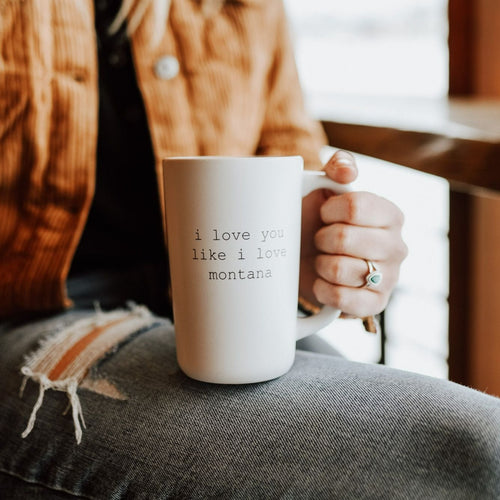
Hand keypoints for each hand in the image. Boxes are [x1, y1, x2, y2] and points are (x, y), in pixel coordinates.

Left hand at [300, 150, 407, 316]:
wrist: (310, 260)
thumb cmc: (319, 222)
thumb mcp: (325, 188)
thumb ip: (338, 167)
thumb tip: (347, 170)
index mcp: (391, 214)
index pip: (354, 206)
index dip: (327, 210)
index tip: (323, 214)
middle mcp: (398, 246)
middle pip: (343, 238)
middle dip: (320, 239)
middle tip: (321, 240)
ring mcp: (390, 278)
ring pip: (339, 269)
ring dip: (320, 265)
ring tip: (324, 261)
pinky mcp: (376, 305)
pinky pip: (341, 298)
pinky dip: (322, 290)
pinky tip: (323, 282)